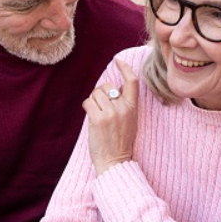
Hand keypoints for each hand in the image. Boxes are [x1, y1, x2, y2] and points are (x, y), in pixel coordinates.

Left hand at [83, 58, 138, 174]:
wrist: (115, 161)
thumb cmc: (121, 142)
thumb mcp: (131, 120)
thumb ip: (125, 104)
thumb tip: (118, 87)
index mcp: (133, 108)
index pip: (132, 82)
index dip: (125, 68)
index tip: (118, 60)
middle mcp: (123, 108)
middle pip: (107, 86)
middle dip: (100, 93)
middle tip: (100, 106)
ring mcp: (110, 113)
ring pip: (95, 94)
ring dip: (93, 102)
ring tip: (97, 114)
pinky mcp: (98, 119)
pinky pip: (88, 103)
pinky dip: (87, 107)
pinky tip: (91, 117)